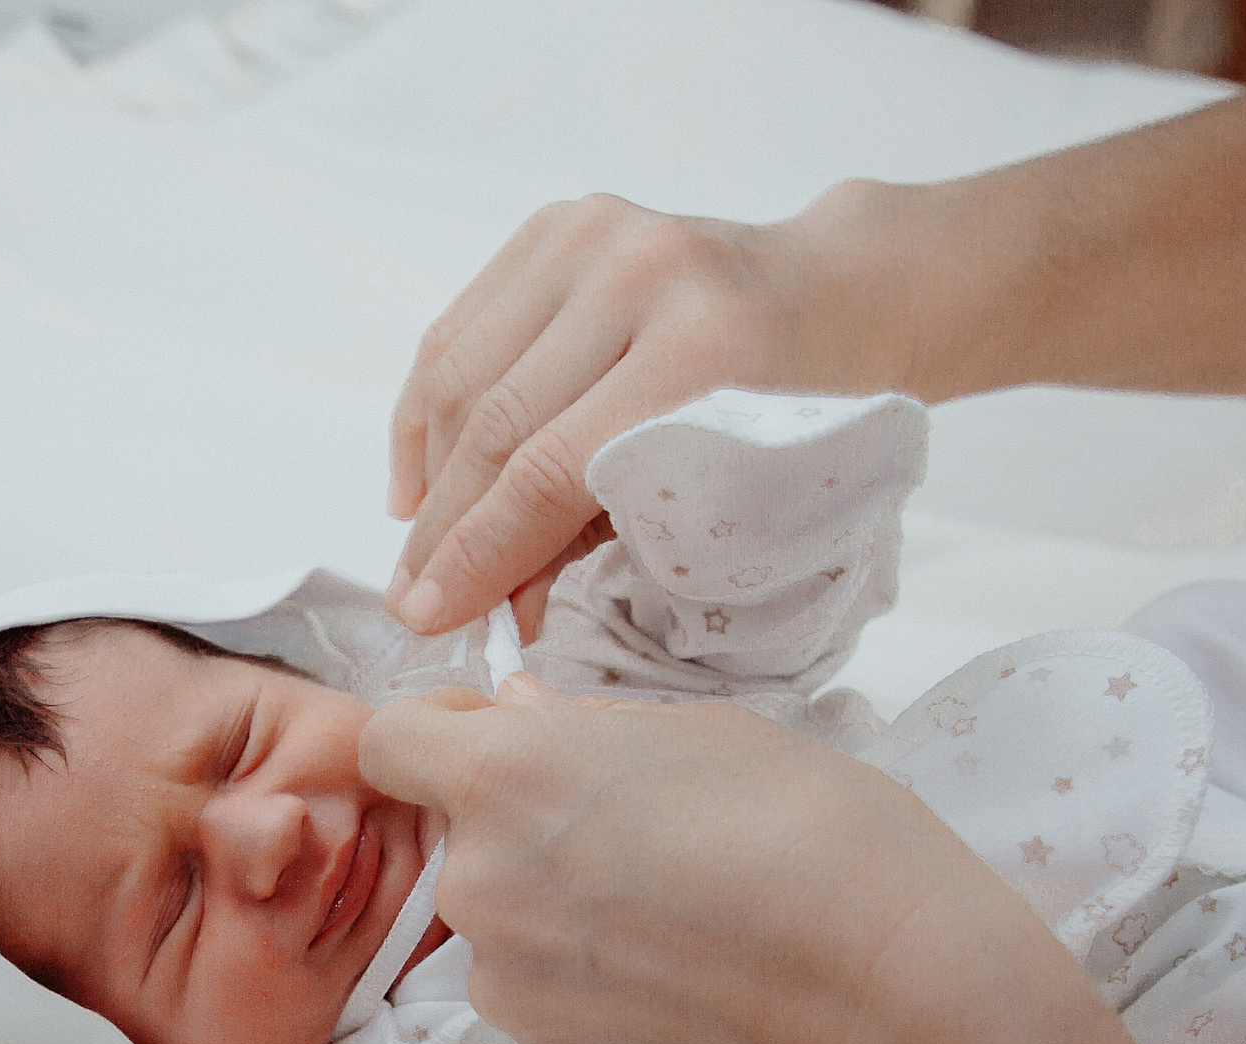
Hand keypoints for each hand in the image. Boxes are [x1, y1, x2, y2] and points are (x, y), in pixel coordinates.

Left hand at [361, 674, 1071, 1043]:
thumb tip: (517, 712)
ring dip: (556, 915)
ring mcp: (508, 985)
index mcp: (503, 778)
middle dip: (522, 831)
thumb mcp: (704, 732)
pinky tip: (683, 979)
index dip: (438, 735)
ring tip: (672, 915)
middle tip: (633, 832)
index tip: (495, 738)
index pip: (389, 742)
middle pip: (460, 843)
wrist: (884, 990)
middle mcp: (480, 884)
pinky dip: (593, 988)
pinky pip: (547, 1000)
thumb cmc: (813, 832)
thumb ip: (584, 726)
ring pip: (503, 927)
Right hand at [384, 195, 818, 637]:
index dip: (480, 551)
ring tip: (422, 547)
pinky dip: (426, 412)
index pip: (554, 467)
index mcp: (706, 347)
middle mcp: (640, 272)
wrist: (833, 295)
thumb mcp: (722, 496)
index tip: (429, 616)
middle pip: (495, 420)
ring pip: (459, 373)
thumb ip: (604, 542)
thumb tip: (496, 607)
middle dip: (444, 525)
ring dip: (429, 474)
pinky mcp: (552, 225)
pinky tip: (421, 478)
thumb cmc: (795, 416)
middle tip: (412, 599)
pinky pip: (456, 331)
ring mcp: (590, 236)